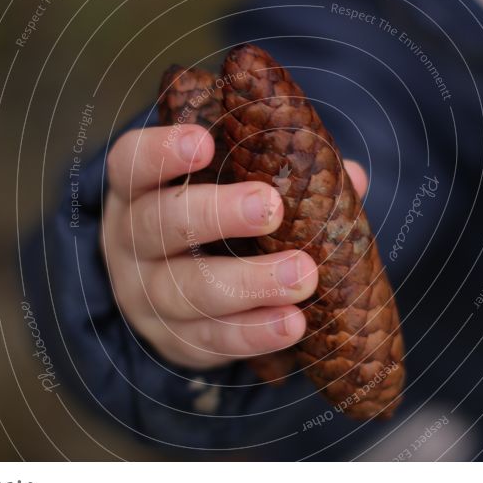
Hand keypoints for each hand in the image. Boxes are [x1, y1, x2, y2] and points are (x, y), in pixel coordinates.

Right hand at [100, 123, 367, 369]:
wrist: (173, 298)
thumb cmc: (209, 224)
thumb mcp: (226, 190)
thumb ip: (281, 175)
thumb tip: (351, 176)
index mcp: (139, 189)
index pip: (131, 163)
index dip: (161, 151)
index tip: (206, 143)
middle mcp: (131, 241)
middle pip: (159, 224)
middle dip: (217, 214)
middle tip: (271, 208)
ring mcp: (147, 296)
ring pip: (187, 290)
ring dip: (249, 283)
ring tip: (302, 277)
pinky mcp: (176, 340)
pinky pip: (211, 339)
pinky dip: (254, 333)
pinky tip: (292, 323)